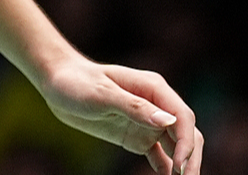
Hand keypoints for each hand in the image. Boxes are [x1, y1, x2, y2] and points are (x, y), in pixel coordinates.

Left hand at [39, 57, 202, 174]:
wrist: (57, 82)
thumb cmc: (76, 82)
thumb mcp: (101, 94)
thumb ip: (134, 107)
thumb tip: (168, 121)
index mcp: (154, 89)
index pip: (182, 117)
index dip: (186, 142)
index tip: (179, 165)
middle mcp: (157, 106)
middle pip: (186, 135)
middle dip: (191, 159)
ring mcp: (149, 123)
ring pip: (177, 147)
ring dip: (183, 166)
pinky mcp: (138, 136)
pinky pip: (160, 156)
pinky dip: (167, 169)